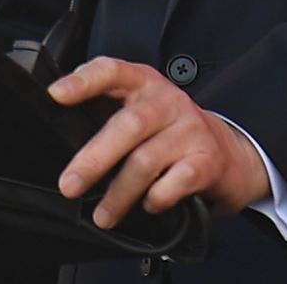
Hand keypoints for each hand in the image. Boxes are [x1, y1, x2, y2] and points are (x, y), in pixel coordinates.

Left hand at [49, 57, 269, 228]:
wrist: (230, 155)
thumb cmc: (171, 134)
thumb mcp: (142, 113)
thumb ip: (107, 115)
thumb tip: (59, 135)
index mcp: (145, 84)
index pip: (112, 71)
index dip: (84, 81)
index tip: (56, 95)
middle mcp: (169, 101)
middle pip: (128, 124)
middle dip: (95, 158)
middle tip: (70, 186)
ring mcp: (191, 130)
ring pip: (147, 160)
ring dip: (119, 193)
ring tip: (103, 215)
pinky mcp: (208, 161)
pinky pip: (175, 183)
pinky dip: (156, 199)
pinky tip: (148, 205)